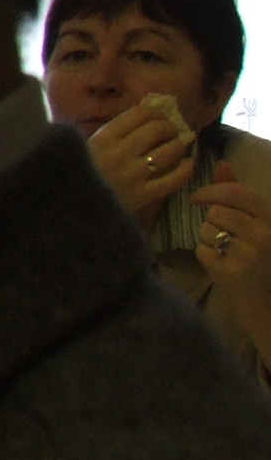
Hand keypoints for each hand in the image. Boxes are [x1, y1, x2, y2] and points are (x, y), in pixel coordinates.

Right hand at [85, 102, 196, 224]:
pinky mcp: (142, 195)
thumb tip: (145, 119)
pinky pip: (174, 179)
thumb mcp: (88, 147)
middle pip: (157, 129)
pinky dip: (187, 169)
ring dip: (179, 145)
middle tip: (171, 133)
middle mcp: (120, 152)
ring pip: (169, 151)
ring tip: (177, 147)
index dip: (156, 112)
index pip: (140, 114)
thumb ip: (112, 134)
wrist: (72, 206)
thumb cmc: (78, 174)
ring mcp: (132, 175)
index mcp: (104, 137)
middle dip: (170, 128)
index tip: (160, 117)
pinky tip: (188, 164)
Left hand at [191, 165, 270, 325]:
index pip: (236, 192)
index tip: (196, 198)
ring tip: (226, 249)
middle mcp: (264, 234)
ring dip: (208, 238)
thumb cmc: (258, 252)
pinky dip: (206, 256)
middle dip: (211, 222)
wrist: (265, 296)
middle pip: (215, 212)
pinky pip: (202, 251)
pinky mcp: (233, 272)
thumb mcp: (256, 220)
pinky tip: (223, 263)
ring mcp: (249, 255)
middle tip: (224, 235)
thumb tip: (221, 163)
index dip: (210, 191)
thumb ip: (238, 192)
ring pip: (206, 230)